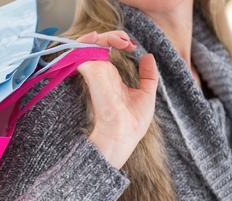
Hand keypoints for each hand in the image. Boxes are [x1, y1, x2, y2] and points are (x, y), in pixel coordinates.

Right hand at [74, 31, 158, 168]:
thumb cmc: (132, 121)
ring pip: (89, 42)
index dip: (118, 41)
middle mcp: (99, 72)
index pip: (104, 51)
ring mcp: (94, 71)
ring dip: (106, 36)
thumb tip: (148, 57)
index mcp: (109, 77)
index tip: (133, 46)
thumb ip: (147, 75)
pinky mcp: (91, 72)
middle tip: (128, 42)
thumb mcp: (146, 93)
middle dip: (113, 36)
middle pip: (97, 43)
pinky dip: (93, 40)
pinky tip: (115, 43)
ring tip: (123, 40)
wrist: (124, 133)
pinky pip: (83, 49)